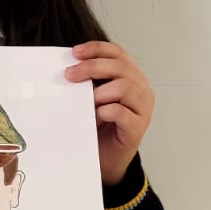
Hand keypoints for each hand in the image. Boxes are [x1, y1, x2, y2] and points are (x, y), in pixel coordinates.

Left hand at [66, 42, 155, 184]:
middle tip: (70, 75)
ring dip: (100, 92)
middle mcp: (141, 90)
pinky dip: (105, 111)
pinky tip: (96, 117)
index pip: (117, 53)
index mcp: (131, 77)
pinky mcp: (137, 127)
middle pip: (120, 67)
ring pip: (124, 87)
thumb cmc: (100, 128)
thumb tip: (68, 67)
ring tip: (87, 102)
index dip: (97, 49)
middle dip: (92, 67)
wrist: (106, 160)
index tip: (75, 52)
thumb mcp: (93, 99)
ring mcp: (142, 109)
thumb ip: (89, 82)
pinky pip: (121, 112)